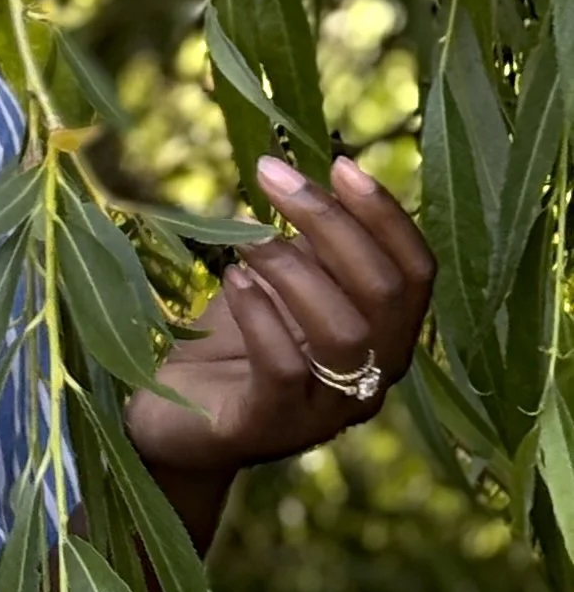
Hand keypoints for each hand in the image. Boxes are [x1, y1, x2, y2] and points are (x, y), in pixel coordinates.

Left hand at [125, 150, 435, 488]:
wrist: (174, 419)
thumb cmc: (235, 344)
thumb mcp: (284, 287)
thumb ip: (316, 250)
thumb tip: (325, 179)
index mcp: (386, 337)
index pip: (417, 273)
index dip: (387, 216)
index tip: (341, 165)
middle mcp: (372, 378)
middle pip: (384, 292)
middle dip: (331, 222)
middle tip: (272, 176)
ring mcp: (327, 411)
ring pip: (343, 331)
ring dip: (293, 268)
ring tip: (246, 236)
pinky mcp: (273, 427)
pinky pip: (286, 369)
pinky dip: (261, 315)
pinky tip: (233, 281)